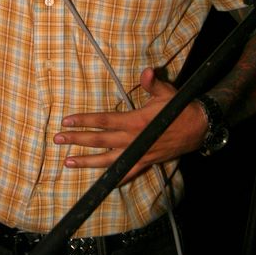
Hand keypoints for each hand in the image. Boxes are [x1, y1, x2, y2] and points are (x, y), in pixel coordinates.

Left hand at [56, 68, 208, 182]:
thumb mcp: (166, 92)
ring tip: (68, 162)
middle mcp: (133, 140)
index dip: (84, 120)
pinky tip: (102, 183)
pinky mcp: (145, 162)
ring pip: (107, 161)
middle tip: (57, 139)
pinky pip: (127, 173)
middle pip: (99, 141)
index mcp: (135, 121)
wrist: (198, 128)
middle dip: (77, 140)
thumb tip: (147, 71)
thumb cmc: (179, 108)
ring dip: (87, 161)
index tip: (66, 120)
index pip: (103, 120)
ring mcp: (138, 153)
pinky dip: (114, 179)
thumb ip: (153, 83)